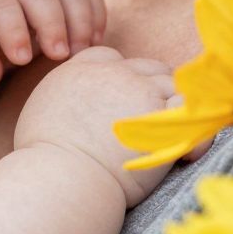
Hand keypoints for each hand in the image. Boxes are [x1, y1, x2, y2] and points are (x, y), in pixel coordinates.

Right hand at [15, 47, 179, 207]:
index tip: (118, 103)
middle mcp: (112, 73)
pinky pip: (190, 107)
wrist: (63, 176)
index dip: (119, 77)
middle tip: (149, 121)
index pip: (109, 57)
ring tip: (169, 136)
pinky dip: (194, 125)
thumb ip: (61, 102)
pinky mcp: (163, 112)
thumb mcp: (39, 117)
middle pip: (145, 68)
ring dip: (172, 107)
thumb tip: (75, 114)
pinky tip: (187, 150)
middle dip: (150, 89)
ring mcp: (140, 89)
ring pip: (171, 84)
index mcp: (79, 71)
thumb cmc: (44, 161)